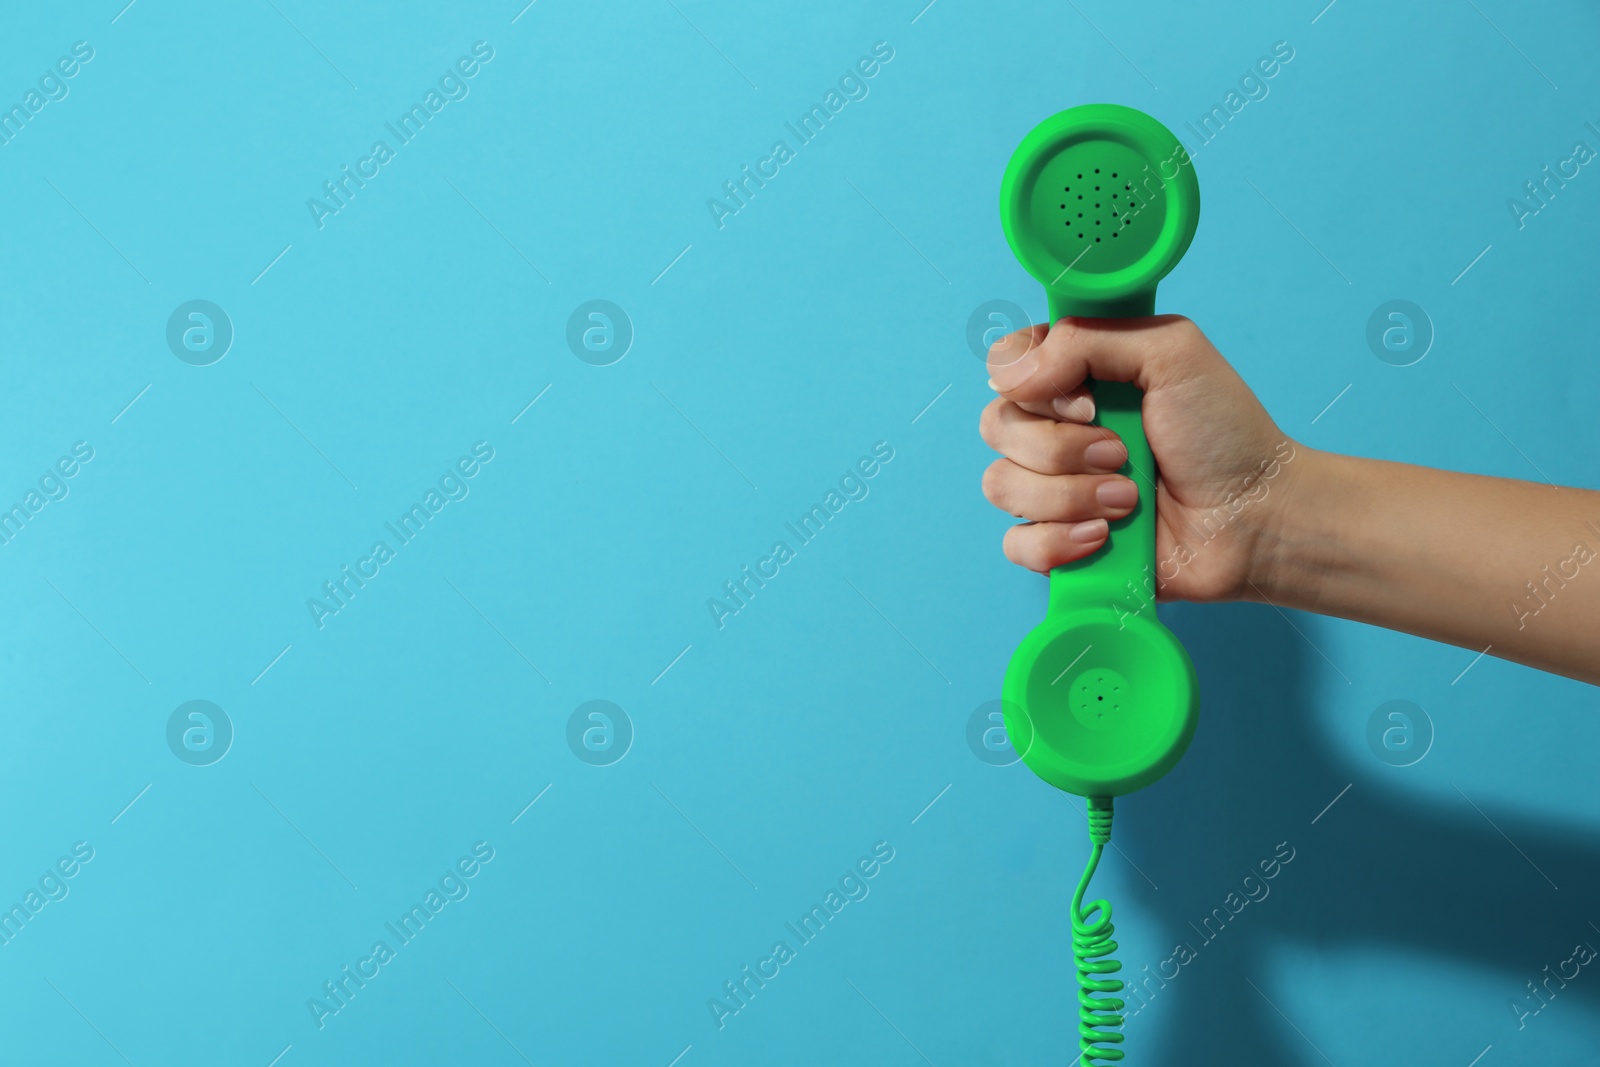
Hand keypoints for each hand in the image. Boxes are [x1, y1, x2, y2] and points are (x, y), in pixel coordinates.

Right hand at [980, 315, 1298, 602]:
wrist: (1255, 517)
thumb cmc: (1224, 433)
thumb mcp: (1171, 352)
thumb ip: (1086, 339)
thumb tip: (1012, 376)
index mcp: (1075, 379)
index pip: (1004, 366)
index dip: (1031, 382)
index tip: (1089, 399)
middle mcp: (1057, 431)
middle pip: (996, 426)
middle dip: (1060, 447)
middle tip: (1122, 453)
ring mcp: (1054, 490)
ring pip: (1001, 485)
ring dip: (1069, 495)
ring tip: (1129, 500)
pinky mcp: (1058, 544)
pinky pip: (1016, 543)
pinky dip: (1060, 541)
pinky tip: (1107, 536)